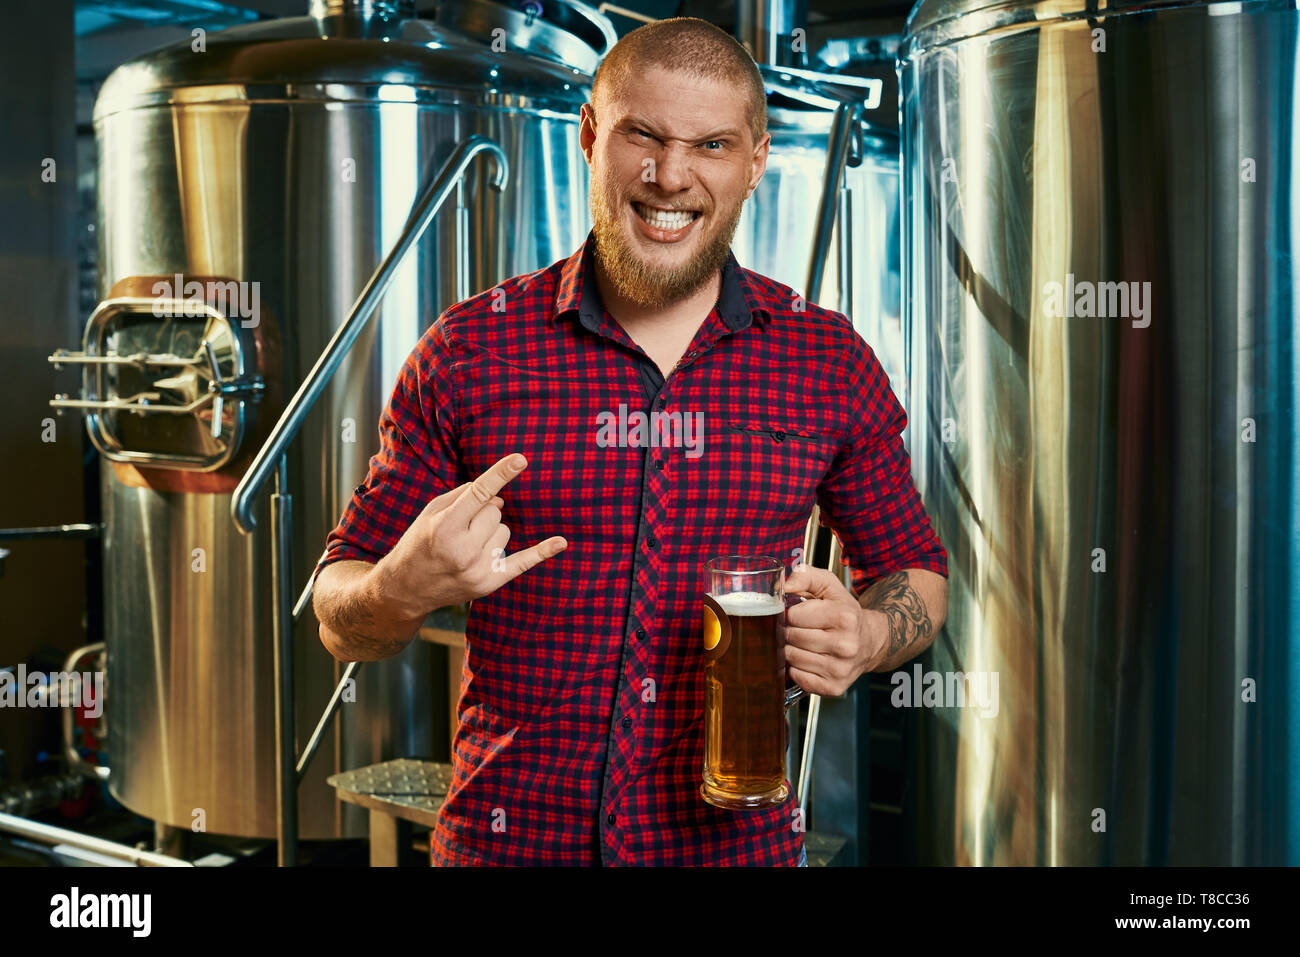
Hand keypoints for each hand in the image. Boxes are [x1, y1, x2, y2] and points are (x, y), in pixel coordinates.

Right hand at [375, 453, 567, 618]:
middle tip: (463, 525)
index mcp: (444, 528)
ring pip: (505, 531)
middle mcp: (463, 551)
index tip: (521, 459)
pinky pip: (523, 562)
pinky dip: (542, 551)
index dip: (500, 474)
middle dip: (483, 512)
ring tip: (467, 544)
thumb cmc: (419, 542)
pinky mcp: (489, 583)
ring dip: (491, 531)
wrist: (406, 588)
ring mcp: (477, 569)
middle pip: (496, 512)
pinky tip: (561, 542)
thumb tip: (499, 496)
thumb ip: (464, 496)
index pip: (479, 494)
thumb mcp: (431, 512)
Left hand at [782, 565, 886, 696]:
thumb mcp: (829, 586)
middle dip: (791, 631)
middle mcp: (846, 645)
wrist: (870, 641)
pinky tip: (809, 659)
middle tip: (802, 629)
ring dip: (792, 649)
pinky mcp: (835, 687)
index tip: (803, 614)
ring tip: (806, 644)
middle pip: (792, 637)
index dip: (794, 613)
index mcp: (844, 617)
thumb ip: (805, 576)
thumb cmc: (844, 612)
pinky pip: (799, 678)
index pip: (795, 615)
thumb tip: (783, 585)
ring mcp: (841, 669)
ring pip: (793, 658)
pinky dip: (797, 669)